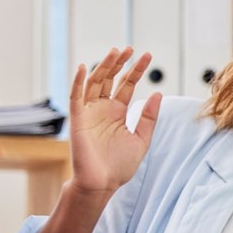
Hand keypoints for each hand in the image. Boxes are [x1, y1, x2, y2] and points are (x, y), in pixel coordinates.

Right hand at [68, 48, 161, 194]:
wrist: (102, 183)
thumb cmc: (120, 166)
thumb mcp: (141, 139)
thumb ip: (148, 117)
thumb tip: (157, 94)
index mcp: (118, 112)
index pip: (127, 85)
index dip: (136, 70)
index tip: (147, 56)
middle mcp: (103, 109)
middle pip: (110, 79)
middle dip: (119, 63)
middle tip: (130, 49)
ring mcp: (89, 113)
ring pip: (95, 83)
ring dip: (103, 67)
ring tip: (115, 52)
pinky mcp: (78, 120)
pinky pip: (76, 97)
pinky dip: (78, 82)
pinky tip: (85, 67)